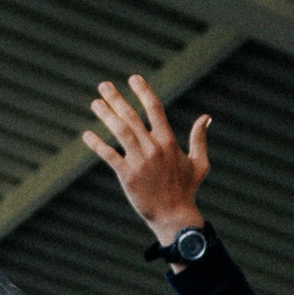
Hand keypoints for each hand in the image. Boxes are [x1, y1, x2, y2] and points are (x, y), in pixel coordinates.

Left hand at [82, 76, 211, 244]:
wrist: (174, 216)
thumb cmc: (187, 189)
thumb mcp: (199, 162)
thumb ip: (200, 138)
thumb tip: (206, 117)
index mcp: (168, 141)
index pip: (155, 109)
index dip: (143, 92)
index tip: (133, 79)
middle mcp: (153, 148)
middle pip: (132, 117)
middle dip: (117, 99)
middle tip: (104, 85)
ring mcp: (140, 161)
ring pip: (120, 131)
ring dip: (106, 115)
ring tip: (95, 103)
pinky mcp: (128, 175)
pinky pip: (109, 155)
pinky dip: (97, 144)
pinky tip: (87, 135)